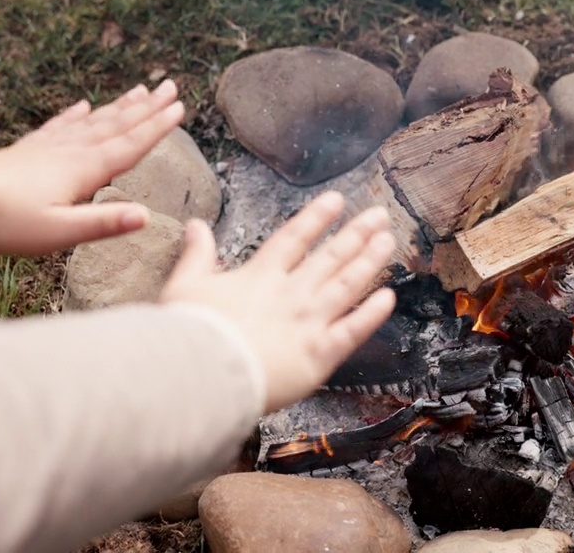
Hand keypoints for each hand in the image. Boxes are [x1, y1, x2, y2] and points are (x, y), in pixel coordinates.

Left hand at [0, 81, 183, 255]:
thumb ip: (103, 223)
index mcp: (84, 169)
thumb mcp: (58, 232)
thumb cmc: (4, 221)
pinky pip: (60, 125)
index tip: (181, 108)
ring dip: (120, 105)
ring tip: (140, 89)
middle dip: (147, 107)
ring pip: (93, 121)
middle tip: (171, 86)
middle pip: (117, 124)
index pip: (130, 145)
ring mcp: (49, 147)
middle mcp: (71, 151)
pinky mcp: (30, 150)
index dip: (157, 127)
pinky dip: (76, 114)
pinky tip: (82, 105)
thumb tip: (146, 216)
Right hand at [160, 192, 396, 413]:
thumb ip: (197, 255)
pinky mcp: (319, 354)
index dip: (317, 217)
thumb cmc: (188, 334)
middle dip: (356, 233)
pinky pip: (353, 329)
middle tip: (379, 215)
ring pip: (347, 285)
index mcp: (260, 276)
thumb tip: (195, 225)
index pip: (294, 238)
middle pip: (330, 257)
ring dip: (370, 261)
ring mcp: (309, 322)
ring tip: (388, 241)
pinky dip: (373, 313)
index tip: (338, 200)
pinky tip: (389, 297)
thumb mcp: (184, 286)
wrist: (200, 375)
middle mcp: (291, 293)